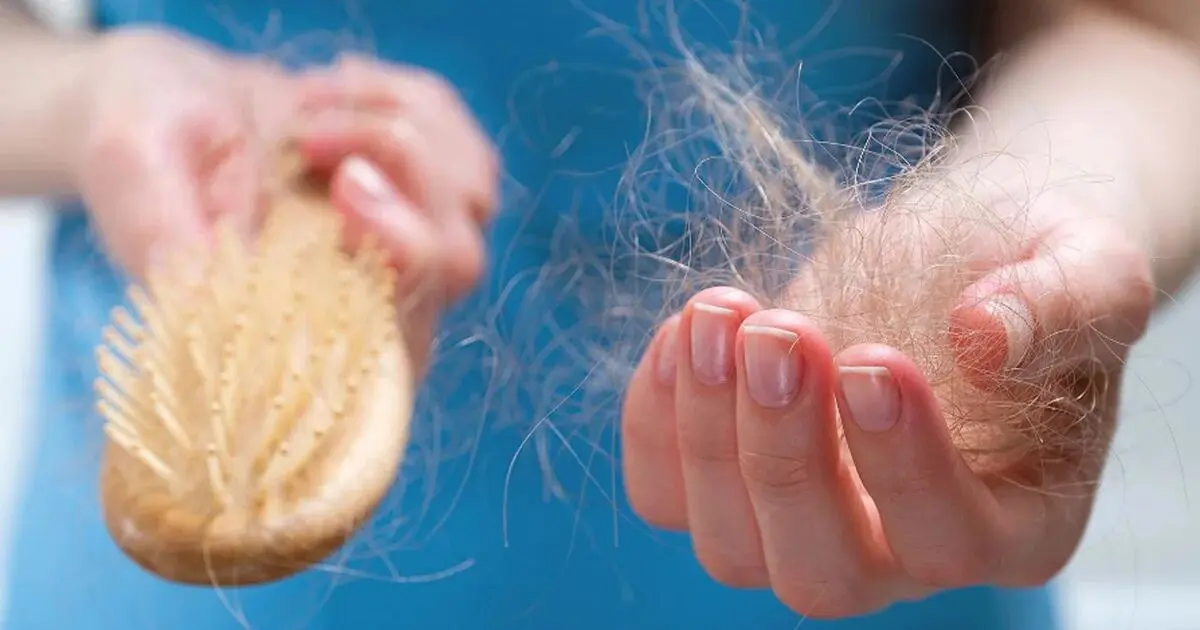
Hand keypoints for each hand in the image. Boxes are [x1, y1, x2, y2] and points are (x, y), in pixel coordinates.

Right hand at [73, 32, 497, 370]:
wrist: (171, 100)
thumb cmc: (144, 139)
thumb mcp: (130, 168)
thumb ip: (161, 234)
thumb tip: (209, 295)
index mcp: (297, 330)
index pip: (393, 344)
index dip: (398, 272)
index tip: (345, 191)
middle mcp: (370, 302)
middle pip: (454, 264)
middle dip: (401, 178)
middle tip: (313, 135)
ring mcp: (412, 246)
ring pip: (469, 200)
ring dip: (391, 128)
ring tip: (302, 109)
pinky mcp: (432, 191)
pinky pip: (465, 147)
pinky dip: (406, 101)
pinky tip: (335, 95)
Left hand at [620, 176, 1154, 617]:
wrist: (957, 254)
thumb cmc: (1031, 270)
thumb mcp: (1088, 266)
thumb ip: (1063, 305)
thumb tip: (981, 337)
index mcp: (1012, 523)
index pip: (950, 540)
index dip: (903, 464)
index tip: (871, 358)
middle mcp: (900, 554)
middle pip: (822, 574)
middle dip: (785, 458)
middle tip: (780, 334)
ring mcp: (803, 528)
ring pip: (730, 548)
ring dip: (706, 432)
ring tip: (720, 313)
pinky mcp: (730, 485)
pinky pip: (664, 494)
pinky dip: (653, 421)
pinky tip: (683, 330)